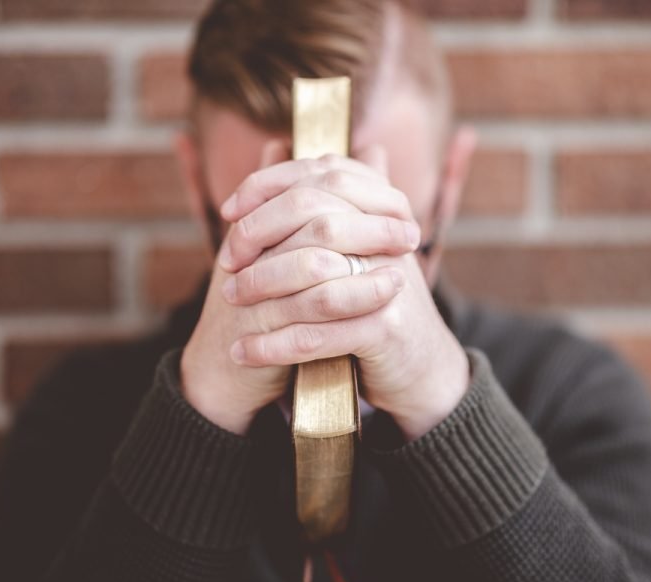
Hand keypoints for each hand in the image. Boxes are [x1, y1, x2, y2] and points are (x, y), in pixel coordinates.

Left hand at [219, 149, 469, 440]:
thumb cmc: (375, 302)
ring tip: (229, 302)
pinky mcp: (386, 329)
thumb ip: (314, 199)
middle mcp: (391, 236)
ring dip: (262, 288)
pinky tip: (244, 352)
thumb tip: (275, 144)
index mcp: (381, 208)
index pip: (321, 175)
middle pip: (316, 219)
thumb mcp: (350, 246)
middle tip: (226, 263)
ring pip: (313, 276)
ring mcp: (390, 281)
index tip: (229, 210)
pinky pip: (317, 335)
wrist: (424, 368)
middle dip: (259, 236)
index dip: (268, 186)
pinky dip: (274, 346)